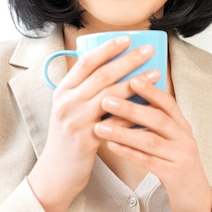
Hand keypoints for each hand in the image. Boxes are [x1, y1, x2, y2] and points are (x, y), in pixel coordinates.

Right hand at [28, 36, 158, 211]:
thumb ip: (84, 89)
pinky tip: (151, 106)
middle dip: (128, 60)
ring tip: (156, 73)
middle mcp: (66, 102)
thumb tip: (115, 68)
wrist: (55, 173)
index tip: (127, 38)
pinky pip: (116, 123)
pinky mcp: (86, 140)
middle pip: (102, 75)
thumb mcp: (68, 108)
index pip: (86, 62)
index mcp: (62, 90)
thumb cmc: (68, 136)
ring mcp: (75, 121)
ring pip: (111, 96)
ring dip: (136, 83)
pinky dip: (134, 113)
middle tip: (148, 50)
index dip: (108, 48)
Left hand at [94, 75, 211, 211]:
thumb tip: (128, 99)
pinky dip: (129, 152)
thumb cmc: (176, 164)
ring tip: (101, 125)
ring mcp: (181, 156)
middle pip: (157, 118)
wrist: (196, 199)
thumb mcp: (170, 140)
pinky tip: (112, 146)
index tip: (131, 77)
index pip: (167, 102)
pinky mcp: (175, 176)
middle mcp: (184, 138)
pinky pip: (149, 161)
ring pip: (150, 140)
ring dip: (124, 131)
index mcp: (182, 125)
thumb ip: (155, 122)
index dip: (150, 90)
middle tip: (106, 99)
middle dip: (130, 107)